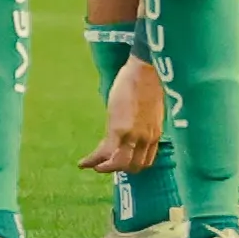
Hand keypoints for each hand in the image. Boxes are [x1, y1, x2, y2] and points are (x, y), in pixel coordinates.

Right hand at [80, 53, 166, 175]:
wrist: (146, 69)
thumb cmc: (147, 81)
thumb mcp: (150, 108)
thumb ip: (143, 121)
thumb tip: (132, 124)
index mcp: (155, 133)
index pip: (146, 161)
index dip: (132, 165)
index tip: (121, 162)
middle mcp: (146, 138)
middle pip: (133, 166)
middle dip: (118, 168)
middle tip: (105, 164)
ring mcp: (133, 136)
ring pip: (119, 164)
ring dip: (105, 168)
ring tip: (94, 166)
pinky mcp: (119, 130)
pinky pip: (105, 153)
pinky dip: (93, 160)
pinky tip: (83, 162)